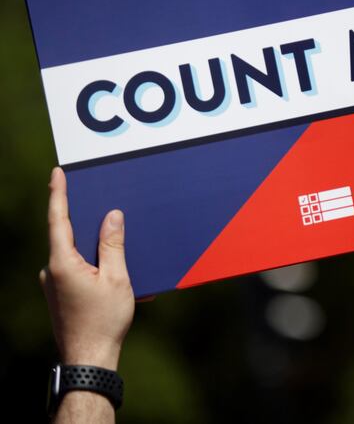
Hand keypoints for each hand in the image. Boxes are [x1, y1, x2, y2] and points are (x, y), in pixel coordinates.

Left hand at [39, 167, 133, 369]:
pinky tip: (118, 277)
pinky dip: (97, 267)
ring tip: (121, 249)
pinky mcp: (60, 295)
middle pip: (67, 235)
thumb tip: (112, 217)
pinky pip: (78, 270)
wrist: (89, 360)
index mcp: (62, 263)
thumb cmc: (104, 321)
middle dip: (85, 220)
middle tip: (101, 202)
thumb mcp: (117, 279)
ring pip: (75, 254)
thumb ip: (113, 245)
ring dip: (96, 249)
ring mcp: (54, 285)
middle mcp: (52, 271)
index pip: (58, 220)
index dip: (58, 193)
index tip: (57, 172)